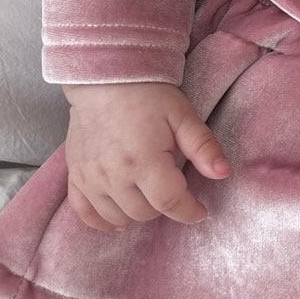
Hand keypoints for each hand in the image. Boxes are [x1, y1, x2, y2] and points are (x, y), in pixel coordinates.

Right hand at [61, 81, 231, 231]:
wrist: (104, 78)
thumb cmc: (147, 95)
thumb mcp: (182, 116)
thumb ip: (203, 146)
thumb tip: (223, 173)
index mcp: (144, 160)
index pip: (170, 202)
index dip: (190, 211)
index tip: (199, 210)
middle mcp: (114, 174)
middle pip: (145, 213)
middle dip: (164, 206)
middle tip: (170, 187)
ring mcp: (91, 177)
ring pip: (118, 218)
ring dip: (136, 213)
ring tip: (146, 195)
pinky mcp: (76, 175)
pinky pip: (87, 213)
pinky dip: (102, 220)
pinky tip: (118, 216)